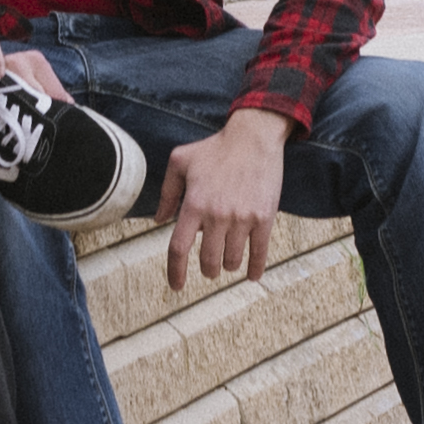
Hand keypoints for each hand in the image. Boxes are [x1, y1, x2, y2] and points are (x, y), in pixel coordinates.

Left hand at [157, 109, 291, 289]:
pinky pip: (259, 253)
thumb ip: (167, 192)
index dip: (175, 272)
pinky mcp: (264, 218)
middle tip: (209, 267)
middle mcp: (217, 215)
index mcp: (194, 204)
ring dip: (228, 266)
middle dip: (207, 270)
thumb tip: (159, 220)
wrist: (253, 137)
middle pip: (207, 261)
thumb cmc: (215, 148)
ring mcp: (242, 218)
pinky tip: (252, 275)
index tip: (176, 286)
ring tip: (228, 260)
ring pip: (232, 260)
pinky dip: (255, 269)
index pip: (178, 248)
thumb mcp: (181, 161)